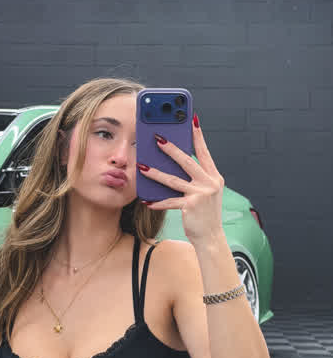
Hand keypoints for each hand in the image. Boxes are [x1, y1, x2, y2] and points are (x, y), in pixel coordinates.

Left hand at [137, 113, 224, 245]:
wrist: (211, 237)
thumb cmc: (204, 215)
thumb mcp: (204, 193)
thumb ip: (193, 179)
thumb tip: (172, 165)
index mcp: (214, 176)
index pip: (204, 152)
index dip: (198, 135)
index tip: (192, 119)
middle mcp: (210, 182)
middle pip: (186, 160)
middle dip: (170, 148)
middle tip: (157, 138)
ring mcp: (201, 194)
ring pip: (173, 180)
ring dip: (155, 173)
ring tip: (142, 167)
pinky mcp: (191, 206)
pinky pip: (169, 201)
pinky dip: (157, 202)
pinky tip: (146, 200)